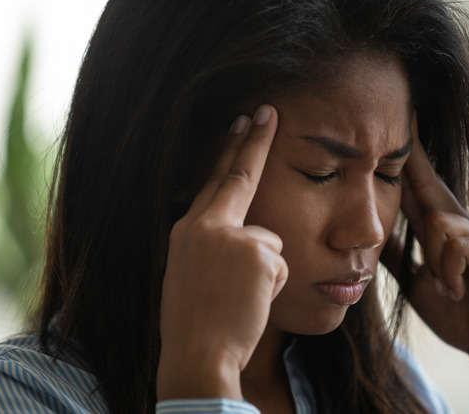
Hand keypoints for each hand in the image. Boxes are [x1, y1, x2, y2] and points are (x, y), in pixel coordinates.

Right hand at [157, 105, 287, 399]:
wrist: (196, 357)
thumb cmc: (196, 325)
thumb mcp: (193, 276)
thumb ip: (218, 247)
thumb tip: (253, 240)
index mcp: (187, 230)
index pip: (212, 181)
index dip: (227, 150)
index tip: (238, 123)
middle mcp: (205, 226)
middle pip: (238, 178)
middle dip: (252, 142)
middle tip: (265, 110)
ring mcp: (233, 237)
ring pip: (271, 244)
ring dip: (264, 274)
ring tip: (238, 300)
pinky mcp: (260, 253)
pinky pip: (281, 267)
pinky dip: (272, 289)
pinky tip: (250, 303)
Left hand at [384, 112, 468, 385]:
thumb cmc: (457, 310)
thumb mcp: (416, 280)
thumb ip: (398, 254)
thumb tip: (371, 233)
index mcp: (443, 230)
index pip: (419, 188)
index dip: (407, 159)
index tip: (398, 124)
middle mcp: (463, 225)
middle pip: (431, 186)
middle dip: (414, 157)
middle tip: (405, 116)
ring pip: (437, 225)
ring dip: (432, 260)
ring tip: (443, 286)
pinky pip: (458, 247)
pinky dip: (448, 272)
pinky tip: (454, 290)